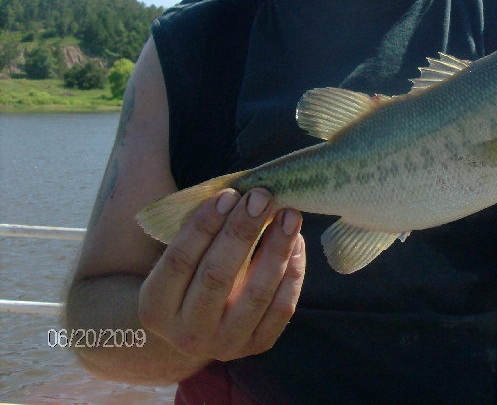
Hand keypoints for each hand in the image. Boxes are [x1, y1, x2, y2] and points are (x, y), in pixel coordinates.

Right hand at [139, 188, 304, 361]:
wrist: (196, 328)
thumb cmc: (189, 276)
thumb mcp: (180, 258)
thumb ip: (202, 231)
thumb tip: (241, 194)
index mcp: (156, 306)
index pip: (180, 260)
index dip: (204, 225)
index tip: (229, 194)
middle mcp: (188, 333)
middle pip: (217, 277)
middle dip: (242, 232)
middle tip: (262, 197)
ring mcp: (225, 345)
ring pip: (256, 294)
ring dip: (276, 248)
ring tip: (289, 215)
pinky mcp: (258, 346)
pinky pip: (282, 308)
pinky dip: (293, 272)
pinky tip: (296, 242)